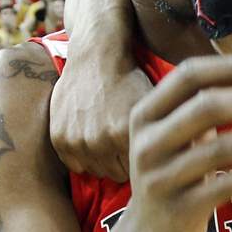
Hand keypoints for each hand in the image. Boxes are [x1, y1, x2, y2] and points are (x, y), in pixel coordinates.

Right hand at [51, 61, 150, 182]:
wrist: (96, 57)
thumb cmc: (130, 81)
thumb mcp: (154, 107)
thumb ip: (162, 137)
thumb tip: (172, 163)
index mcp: (126, 135)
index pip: (138, 171)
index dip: (140, 161)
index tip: (141, 150)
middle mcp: (100, 141)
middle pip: (117, 174)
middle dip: (121, 162)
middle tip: (123, 145)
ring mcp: (77, 140)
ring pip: (96, 170)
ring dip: (102, 161)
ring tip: (107, 140)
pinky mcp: (59, 138)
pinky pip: (75, 165)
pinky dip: (82, 156)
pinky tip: (91, 139)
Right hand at [125, 54, 231, 231]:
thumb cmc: (174, 171)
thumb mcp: (174, 134)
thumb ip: (202, 104)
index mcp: (145, 115)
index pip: (188, 75)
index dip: (231, 67)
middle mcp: (148, 143)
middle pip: (207, 106)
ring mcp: (162, 177)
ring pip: (222, 148)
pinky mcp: (182, 208)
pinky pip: (229, 184)